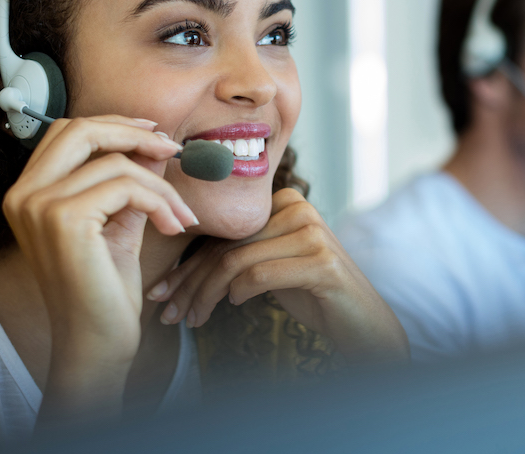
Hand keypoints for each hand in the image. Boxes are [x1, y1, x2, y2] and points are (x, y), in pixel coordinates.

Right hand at [2, 115, 197, 417]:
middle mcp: (23, 194)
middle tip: (172, 151)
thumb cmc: (105, 287)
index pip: (67, 132)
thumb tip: (156, 144)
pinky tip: (173, 227)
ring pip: (116, 163)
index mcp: (27, 193)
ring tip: (181, 215)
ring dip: (161, 186)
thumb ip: (130, 182)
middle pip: (80, 129)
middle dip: (133, 133)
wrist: (96, 340)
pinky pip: (127, 186)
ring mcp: (39, 205)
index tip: (154, 136)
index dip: (114, 126)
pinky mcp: (64, 219)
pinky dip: (160, 202)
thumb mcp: (119, 222)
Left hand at [149, 189, 408, 364]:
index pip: (223, 234)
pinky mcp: (321, 262)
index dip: (187, 264)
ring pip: (237, 261)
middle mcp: (299, 209)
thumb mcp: (273, 267)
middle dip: (189, 283)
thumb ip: (242, 255)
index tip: (161, 292)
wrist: (363, 322)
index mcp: (285, 202)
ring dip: (206, 295)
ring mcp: (313, 233)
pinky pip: (260, 274)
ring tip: (191, 320)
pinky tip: (233, 306)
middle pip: (226, 246)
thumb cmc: (314, 295)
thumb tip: (183, 269)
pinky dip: (239, 292)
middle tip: (166, 312)